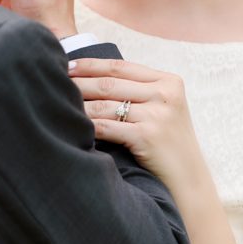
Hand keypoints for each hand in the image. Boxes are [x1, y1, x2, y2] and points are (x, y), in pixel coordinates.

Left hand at [68, 58, 208, 186]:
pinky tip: (71, 125)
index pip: (121, 67)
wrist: (188, 178)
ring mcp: (157, 116)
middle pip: (109, 83)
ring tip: (58, 103)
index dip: (91, 65)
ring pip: (105, 105)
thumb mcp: (164, 108)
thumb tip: (94, 77)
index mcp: (169, 81)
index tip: (68, 65)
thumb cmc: (168, 143)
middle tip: (54, 82)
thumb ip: (140, 91)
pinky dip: (87, 126)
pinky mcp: (148, 137)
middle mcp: (165, 95)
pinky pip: (107, 127)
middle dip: (78, 83)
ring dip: (78, 105)